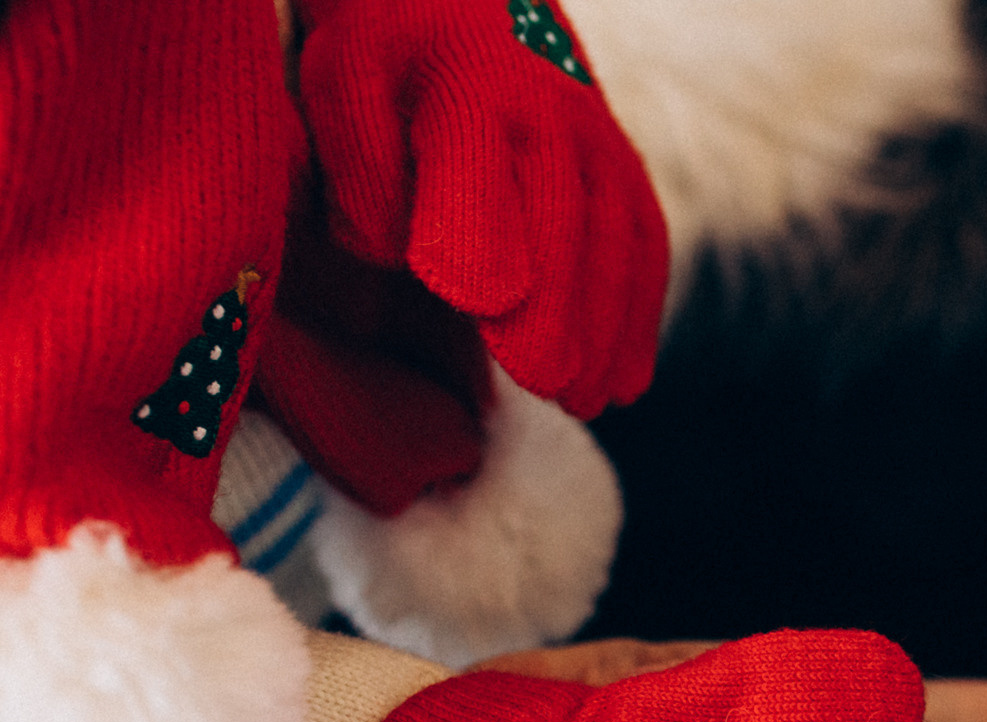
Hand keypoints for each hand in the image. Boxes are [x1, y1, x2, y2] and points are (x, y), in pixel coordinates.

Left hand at [296, 0, 668, 417]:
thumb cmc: (386, 54)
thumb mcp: (341, 81)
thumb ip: (362, 166)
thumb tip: (401, 257)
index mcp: (463, 88)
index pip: (476, 168)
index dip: (479, 238)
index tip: (478, 308)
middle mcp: (547, 112)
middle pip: (559, 222)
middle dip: (556, 306)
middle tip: (544, 383)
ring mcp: (599, 138)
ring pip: (614, 242)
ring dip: (605, 329)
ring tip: (585, 402)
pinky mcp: (624, 167)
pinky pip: (645, 245)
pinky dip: (640, 317)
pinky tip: (626, 383)